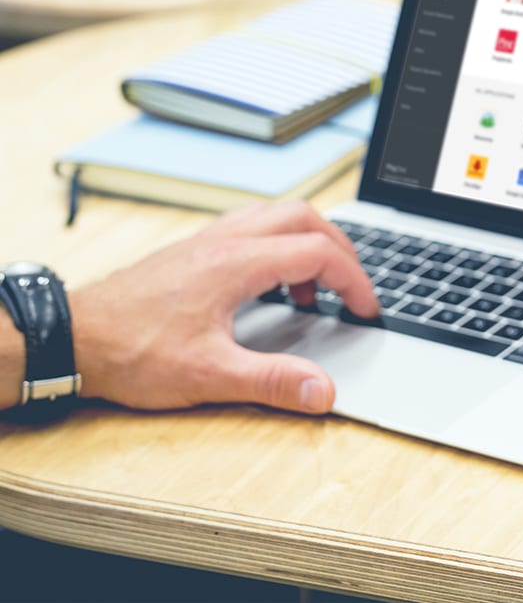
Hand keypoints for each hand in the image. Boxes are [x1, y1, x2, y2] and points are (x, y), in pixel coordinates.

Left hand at [69, 202, 378, 415]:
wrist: (72, 337)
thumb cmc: (131, 351)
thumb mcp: (208, 376)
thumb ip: (272, 382)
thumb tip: (323, 391)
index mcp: (238, 262)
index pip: (318, 251)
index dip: (353, 279)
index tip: (365, 308)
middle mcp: (226, 240)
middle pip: (304, 217)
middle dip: (339, 249)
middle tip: (350, 287)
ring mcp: (208, 241)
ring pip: (276, 215)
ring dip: (307, 242)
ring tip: (311, 288)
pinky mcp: (193, 251)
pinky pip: (251, 227)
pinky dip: (277, 246)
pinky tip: (266, 284)